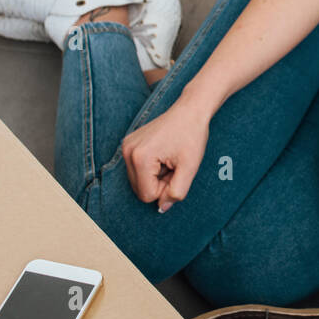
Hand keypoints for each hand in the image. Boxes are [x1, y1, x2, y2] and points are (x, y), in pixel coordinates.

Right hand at [121, 96, 210, 212]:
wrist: (190, 110)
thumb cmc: (192, 136)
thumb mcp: (190, 167)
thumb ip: (177, 192)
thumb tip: (161, 208)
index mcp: (140, 158)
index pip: (147, 195)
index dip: (166, 188)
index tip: (178, 171)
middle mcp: (127, 152)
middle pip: (140, 189)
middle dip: (160, 182)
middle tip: (175, 164)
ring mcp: (126, 146)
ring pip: (138, 180)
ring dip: (156, 175)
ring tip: (169, 158)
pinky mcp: (128, 143)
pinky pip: (137, 169)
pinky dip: (152, 167)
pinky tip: (163, 153)